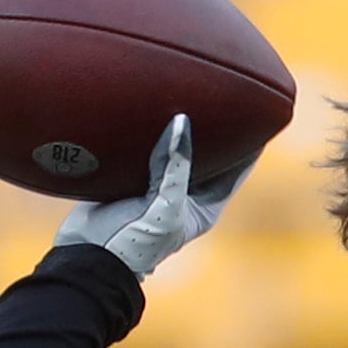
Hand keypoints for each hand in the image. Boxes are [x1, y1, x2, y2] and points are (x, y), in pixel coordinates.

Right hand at [54, 114, 251, 278]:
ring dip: (182, 128)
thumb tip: (183, 123)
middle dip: (216, 130)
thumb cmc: (133, 241)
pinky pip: (148, 150)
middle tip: (224, 95)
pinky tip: (153, 108)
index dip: (249, 144)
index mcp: (205, 207)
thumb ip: (174, 165)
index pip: (236, 170)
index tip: (260, 115)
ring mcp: (159, 186)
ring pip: (178, 150)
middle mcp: (186, 195)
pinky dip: (153, 132)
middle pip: (209, 156)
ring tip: (191, 93)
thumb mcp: (163, 204)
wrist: (87, 255)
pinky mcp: (133, 178)